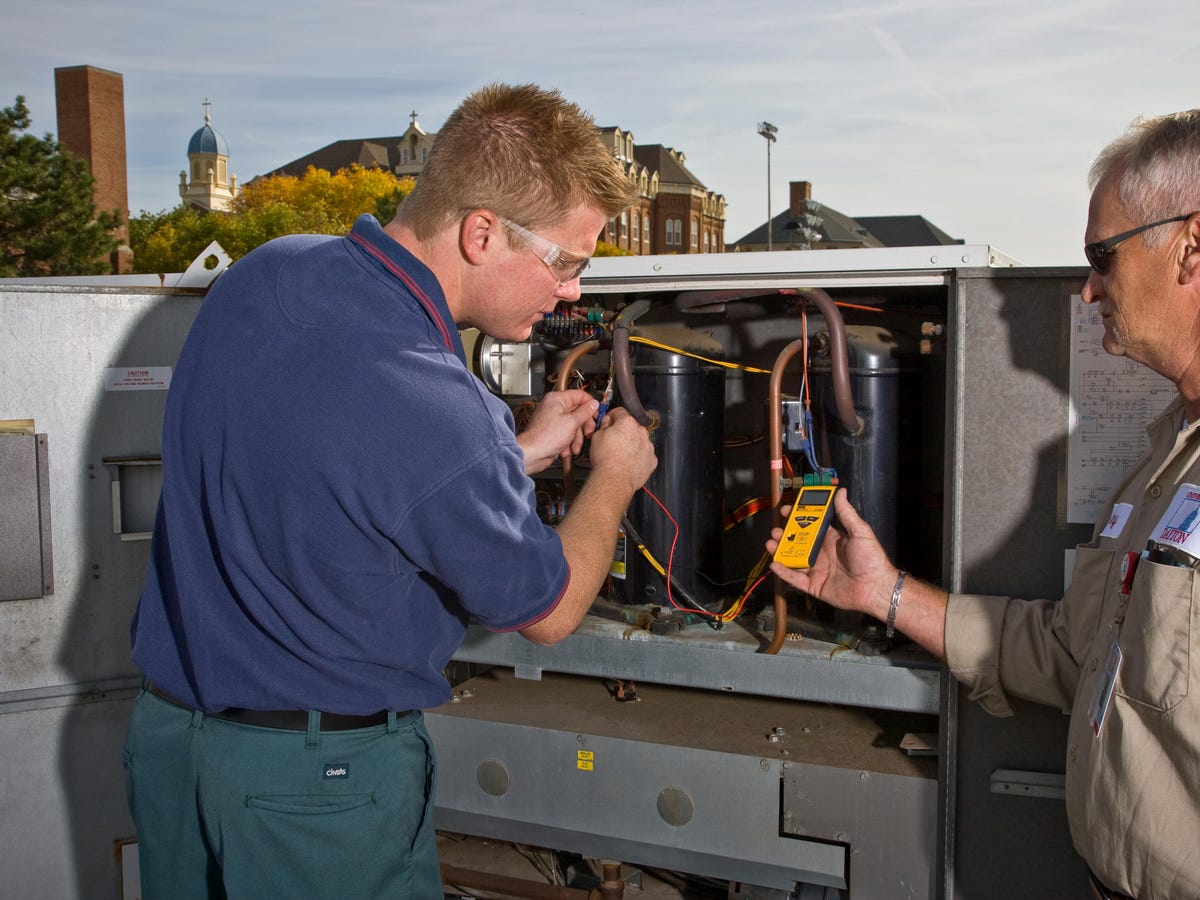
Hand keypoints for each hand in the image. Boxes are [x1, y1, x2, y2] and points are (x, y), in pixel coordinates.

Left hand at [518, 389, 597, 474]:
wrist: (532, 454)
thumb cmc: (545, 437)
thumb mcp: (572, 422)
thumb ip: (585, 412)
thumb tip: (593, 404)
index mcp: (557, 399)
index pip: (579, 395)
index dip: (590, 404)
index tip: (597, 412)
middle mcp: (554, 407)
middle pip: (578, 412)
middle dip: (584, 425)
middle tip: (589, 432)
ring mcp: (553, 420)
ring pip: (574, 426)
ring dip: (577, 438)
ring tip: (575, 447)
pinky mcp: (553, 432)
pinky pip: (567, 434)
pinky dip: (569, 443)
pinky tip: (567, 450)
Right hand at [588, 407, 656, 493]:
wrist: (614, 479)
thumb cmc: (606, 460)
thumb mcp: (597, 437)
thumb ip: (604, 426)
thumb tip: (607, 423)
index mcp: (627, 423)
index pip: (620, 412)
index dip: (612, 416)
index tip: (609, 422)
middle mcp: (641, 432)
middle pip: (632, 427)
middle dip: (623, 432)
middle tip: (613, 441)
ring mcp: (648, 446)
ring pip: (640, 441)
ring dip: (632, 444)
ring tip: (620, 454)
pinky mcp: (651, 460)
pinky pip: (645, 454)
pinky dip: (639, 457)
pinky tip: (629, 462)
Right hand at [767, 489, 894, 614]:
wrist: (875, 588)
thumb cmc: (871, 559)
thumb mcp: (860, 532)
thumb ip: (847, 513)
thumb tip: (841, 491)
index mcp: (830, 538)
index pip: (810, 525)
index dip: (797, 517)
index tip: (787, 509)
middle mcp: (821, 553)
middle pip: (797, 542)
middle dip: (784, 534)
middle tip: (776, 530)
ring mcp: (816, 569)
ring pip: (792, 559)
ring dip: (779, 551)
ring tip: (771, 544)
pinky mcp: (814, 585)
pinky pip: (795, 579)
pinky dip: (784, 573)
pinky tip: (775, 564)